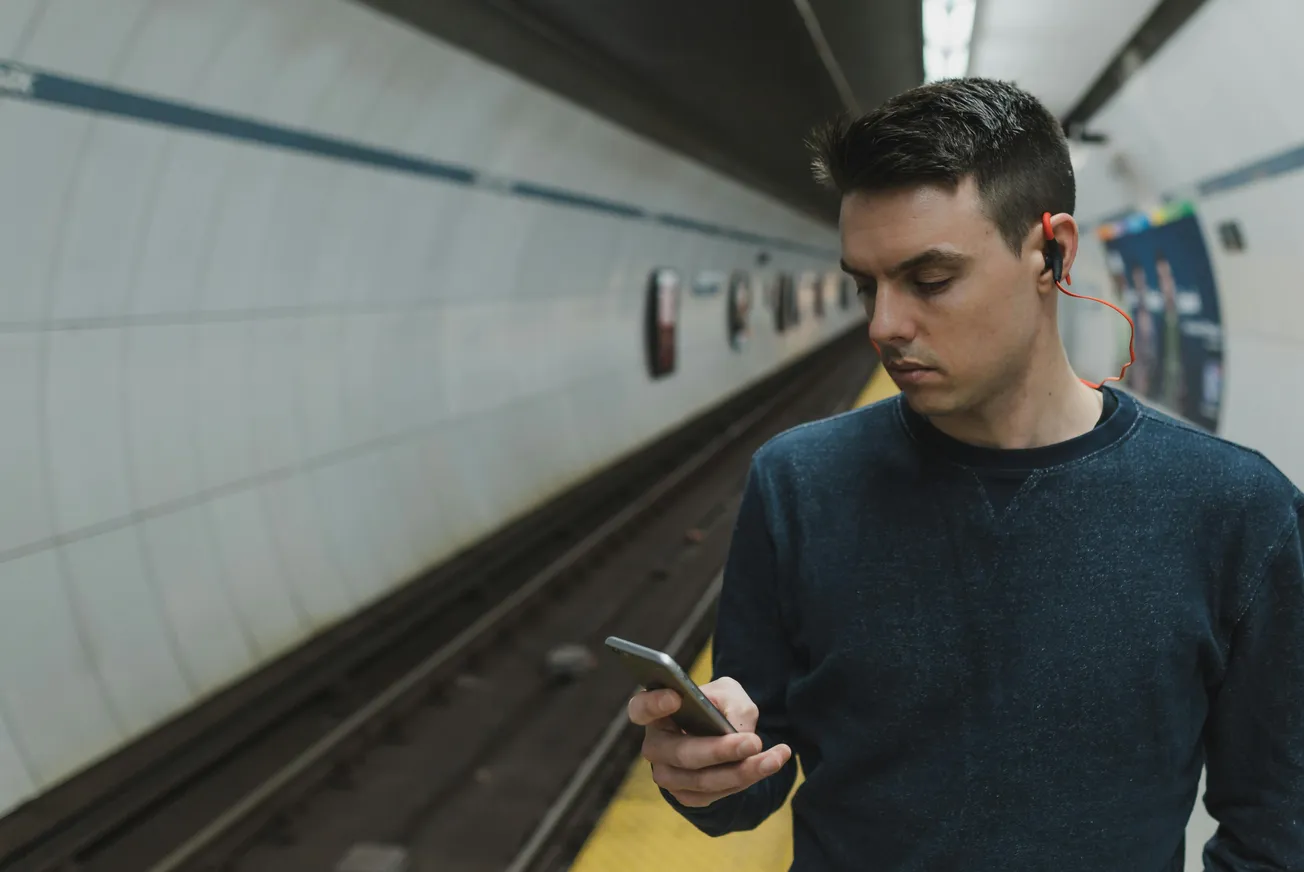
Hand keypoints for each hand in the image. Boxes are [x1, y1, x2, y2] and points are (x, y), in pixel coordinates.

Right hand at [628, 676, 791, 807]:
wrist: (723, 736)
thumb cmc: (718, 708)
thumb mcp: (729, 695)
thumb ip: (734, 707)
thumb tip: (740, 734)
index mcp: (656, 713)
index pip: (641, 709)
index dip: (653, 705)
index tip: (676, 697)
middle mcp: (656, 746)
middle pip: (680, 753)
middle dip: (720, 751)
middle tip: (753, 742)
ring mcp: (668, 775)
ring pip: (702, 780)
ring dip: (742, 771)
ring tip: (774, 758)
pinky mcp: (686, 795)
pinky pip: (715, 794)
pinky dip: (745, 781)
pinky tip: (769, 765)